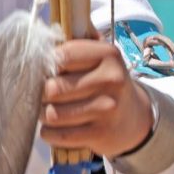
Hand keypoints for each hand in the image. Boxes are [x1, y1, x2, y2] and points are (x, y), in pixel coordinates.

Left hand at [41, 39, 152, 158]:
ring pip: (52, 114)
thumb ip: (72, 45)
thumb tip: (39, 38)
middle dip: (40, 93)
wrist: (134, 117)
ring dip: (43, 114)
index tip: (43, 70)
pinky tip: (53, 128)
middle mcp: (110, 80)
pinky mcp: (101, 134)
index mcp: (107, 54)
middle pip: (52, 88)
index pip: (62, 56)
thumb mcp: (97, 57)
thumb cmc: (104, 82)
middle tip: (44, 95)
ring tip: (48, 110)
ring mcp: (107, 108)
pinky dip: (49, 133)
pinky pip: (59, 135)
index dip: (44, 63)